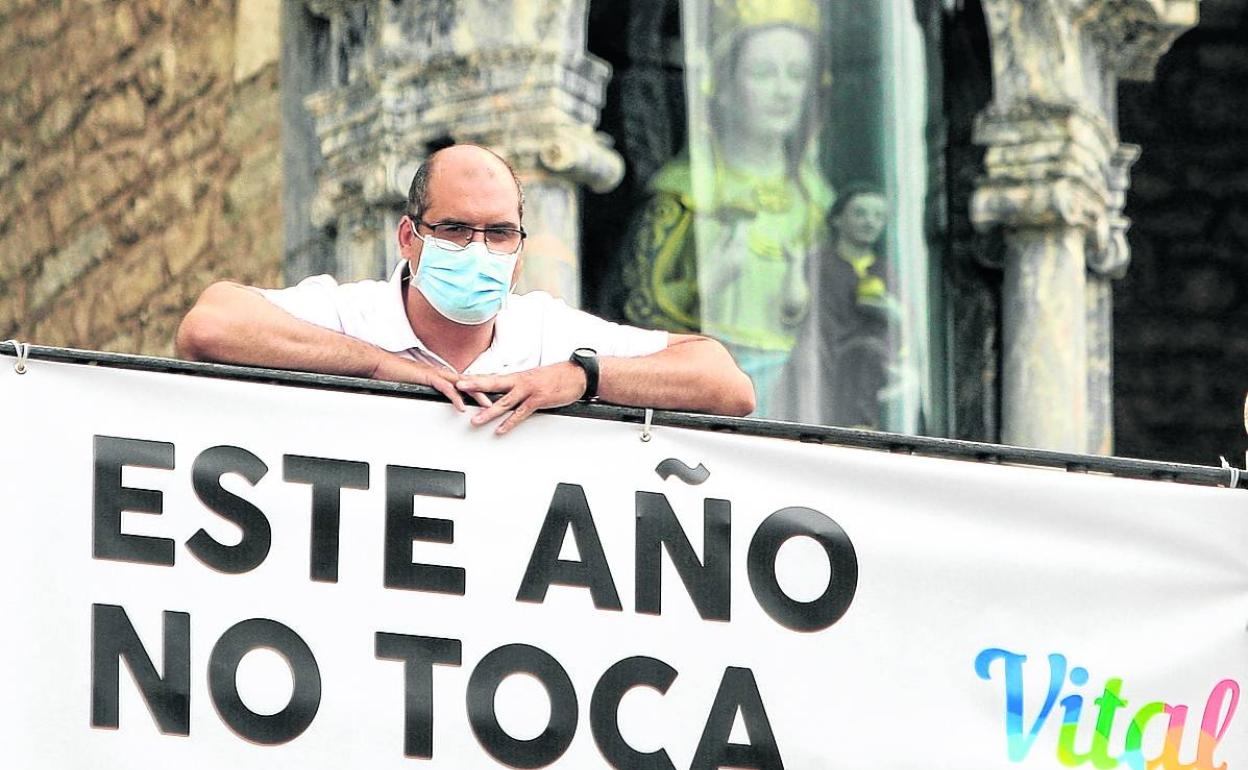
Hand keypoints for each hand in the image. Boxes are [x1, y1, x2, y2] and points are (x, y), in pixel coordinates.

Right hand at [372, 355, 492, 411]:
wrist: (380, 365)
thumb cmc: (394, 374)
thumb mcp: (416, 384)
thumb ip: (427, 389)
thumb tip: (434, 397)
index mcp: (439, 374)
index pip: (464, 381)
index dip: (478, 387)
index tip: (491, 394)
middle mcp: (440, 372)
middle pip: (468, 381)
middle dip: (484, 390)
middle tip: (499, 399)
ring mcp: (434, 373)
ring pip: (461, 384)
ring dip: (476, 395)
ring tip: (488, 405)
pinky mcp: (426, 377)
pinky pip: (444, 388)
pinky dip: (454, 398)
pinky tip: (461, 407)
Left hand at [456, 362, 588, 434]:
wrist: (576, 374)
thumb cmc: (556, 377)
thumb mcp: (533, 378)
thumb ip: (518, 385)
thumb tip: (506, 390)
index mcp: (517, 376)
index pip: (491, 376)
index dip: (475, 377)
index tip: (459, 378)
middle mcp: (520, 381)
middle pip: (492, 383)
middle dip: (474, 385)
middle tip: (457, 386)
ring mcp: (529, 390)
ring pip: (504, 402)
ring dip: (488, 411)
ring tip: (474, 419)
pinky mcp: (538, 399)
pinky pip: (521, 413)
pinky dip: (510, 422)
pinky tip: (500, 429)